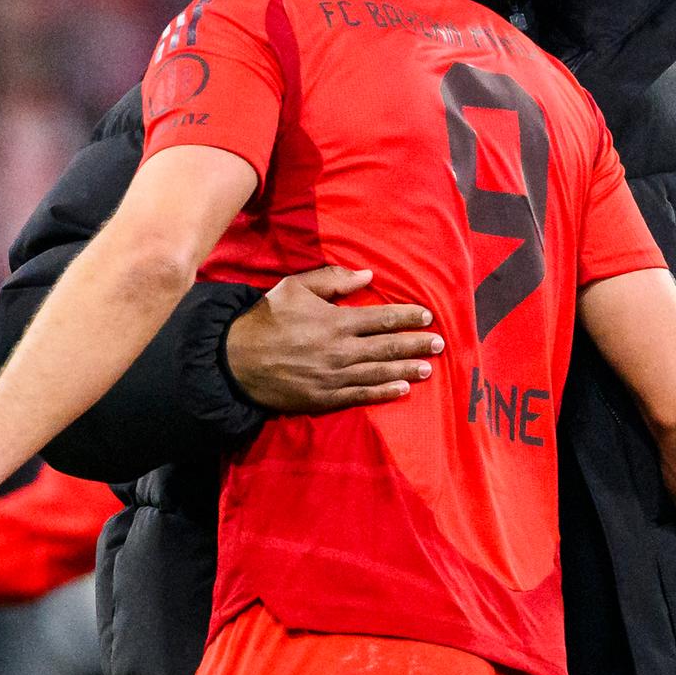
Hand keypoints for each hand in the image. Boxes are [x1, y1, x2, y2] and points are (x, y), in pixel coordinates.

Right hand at [226, 266, 441, 412]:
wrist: (236, 360)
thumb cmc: (266, 318)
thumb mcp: (295, 287)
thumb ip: (333, 279)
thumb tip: (367, 276)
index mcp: (336, 321)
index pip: (382, 319)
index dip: (407, 317)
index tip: (427, 316)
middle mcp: (341, 350)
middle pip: (388, 346)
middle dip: (416, 344)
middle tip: (439, 344)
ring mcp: (335, 377)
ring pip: (380, 372)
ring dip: (407, 369)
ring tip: (429, 368)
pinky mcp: (325, 398)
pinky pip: (362, 395)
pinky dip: (384, 392)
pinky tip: (402, 389)